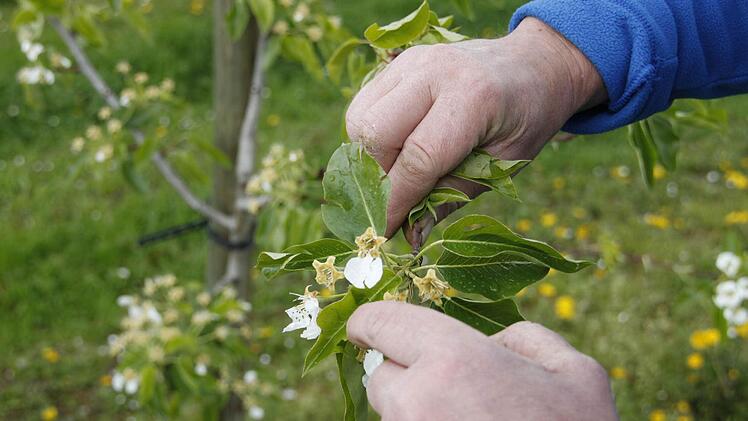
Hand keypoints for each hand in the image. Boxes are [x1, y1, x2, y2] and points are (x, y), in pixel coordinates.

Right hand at [346, 18, 605, 239]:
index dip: (397, 201)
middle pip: (375, 133)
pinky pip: (363, 106)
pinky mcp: (398, 64)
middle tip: (396, 198)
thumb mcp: (503, 166)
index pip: (418, 157)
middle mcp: (435, 71)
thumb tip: (408, 237)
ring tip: (398, 171)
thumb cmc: (525, 120)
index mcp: (475, 97)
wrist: (534, 64)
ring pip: (360, 119)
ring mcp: (411, 63)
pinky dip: (369, 137)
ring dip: (369, 157)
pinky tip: (396, 148)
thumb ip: (451, 198)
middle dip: (377, 176)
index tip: (386, 231)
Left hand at [347, 301, 617, 420]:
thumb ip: (526, 339)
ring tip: (467, 419)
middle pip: (380, 377)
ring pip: (392, 416)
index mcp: (453, 359)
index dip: (370, 323)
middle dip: (406, 376)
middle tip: (450, 388)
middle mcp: (418, 400)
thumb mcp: (576, 375)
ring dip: (416, 411)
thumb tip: (494, 343)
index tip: (368, 328)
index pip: (380, 323)